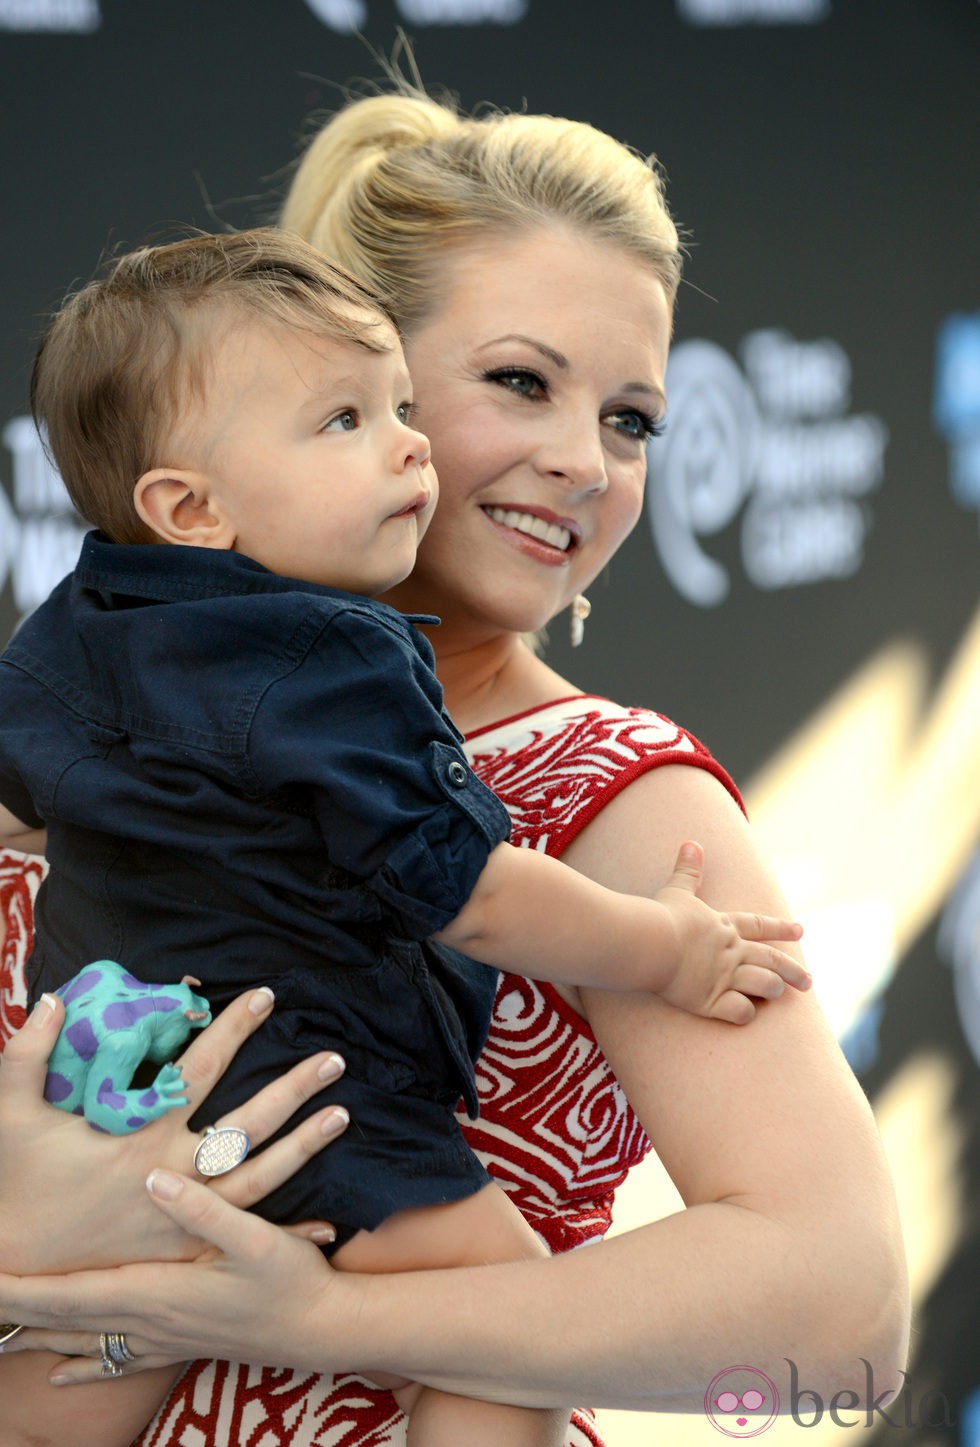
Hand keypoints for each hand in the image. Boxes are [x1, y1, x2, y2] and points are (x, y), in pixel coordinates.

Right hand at [0, 988, 348, 1273]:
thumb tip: (52, 999)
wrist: (11, 1267)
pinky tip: (327, 1222)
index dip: (233, 1030)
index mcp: (138, 1138)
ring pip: (258, 1179)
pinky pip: (245, 1235)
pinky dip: (286, 1227)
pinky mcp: (183, 1250)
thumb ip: (27, 1054)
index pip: (199, 1071)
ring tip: (343, 1115)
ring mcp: (182, 1218)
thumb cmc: (14, 1184)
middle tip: (335, 1058)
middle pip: (247, 1124)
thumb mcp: (10, 1114)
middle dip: (293, 1088)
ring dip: (303, 1147)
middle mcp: (171, 1177)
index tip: (265, 996)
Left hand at [0, 1171, 350, 1384]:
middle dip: (17, 1308)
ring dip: (37, 1333)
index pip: (73, 1292)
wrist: (323, 1331)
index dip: (24, 1289)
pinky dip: (79, 1365)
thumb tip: (152, 1184)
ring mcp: (161, 1337)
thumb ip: (203, 1209)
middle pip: (65, 1316)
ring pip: (82, 1339)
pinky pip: (113, 1361)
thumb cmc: (292, 1280)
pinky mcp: (176, 1345)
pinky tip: (59, 1373)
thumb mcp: (256, 1237)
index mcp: (158, 1291)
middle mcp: (149, 1320)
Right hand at [653, 841, 809, 1023]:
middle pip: (771, 960)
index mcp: (725, 927)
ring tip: (779, 994)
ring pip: (764, 985)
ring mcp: (725, 978)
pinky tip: (744, 1013)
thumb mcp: (677, 890)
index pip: (759, 926)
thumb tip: (692, 843)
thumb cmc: (664, 916)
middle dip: (793, 971)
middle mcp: (732, 952)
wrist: (654, 942)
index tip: (800, 930)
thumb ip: (688, 870)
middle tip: (809, 982)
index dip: (780, 928)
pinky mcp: (711, 1001)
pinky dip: (744, 1013)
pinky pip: (739, 1012)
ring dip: (773, 990)